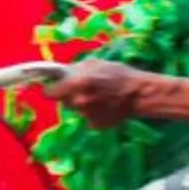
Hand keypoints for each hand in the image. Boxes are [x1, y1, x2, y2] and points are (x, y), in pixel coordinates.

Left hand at [46, 61, 165, 128]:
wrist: (139, 94)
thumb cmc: (118, 74)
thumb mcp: (95, 64)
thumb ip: (75, 70)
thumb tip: (62, 73)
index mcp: (76, 84)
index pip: (49, 93)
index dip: (52, 89)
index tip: (54, 87)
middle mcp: (78, 102)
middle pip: (63, 101)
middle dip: (69, 95)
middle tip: (82, 89)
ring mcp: (86, 116)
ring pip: (77, 110)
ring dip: (82, 104)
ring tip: (98, 96)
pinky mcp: (96, 125)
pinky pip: (88, 118)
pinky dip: (94, 113)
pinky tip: (105, 106)